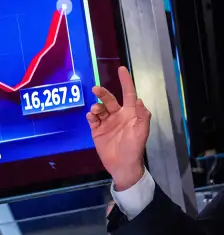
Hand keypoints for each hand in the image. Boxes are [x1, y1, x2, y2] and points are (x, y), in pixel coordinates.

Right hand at [86, 67, 150, 190]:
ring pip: (99, 108)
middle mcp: (117, 115)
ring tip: (95, 111)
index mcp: (130, 113)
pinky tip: (92, 117)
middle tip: (95, 89)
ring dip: (96, 106)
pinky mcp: (97, 130)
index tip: (121, 69)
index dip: (125, 81)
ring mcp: (106, 122)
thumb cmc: (134, 148)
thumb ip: (142, 117)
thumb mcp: (142, 132)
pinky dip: (91, 116)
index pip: (128, 94)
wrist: (122, 165)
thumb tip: (140, 100)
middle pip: (109, 99)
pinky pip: (92, 119)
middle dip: (102, 93)